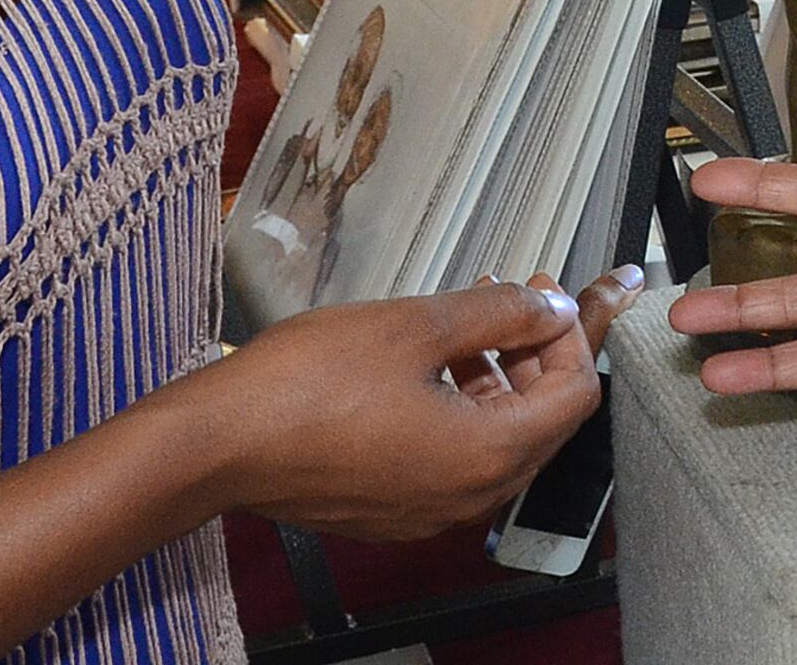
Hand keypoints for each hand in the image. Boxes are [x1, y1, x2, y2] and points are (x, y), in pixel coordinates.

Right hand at [195, 270, 639, 538]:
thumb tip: (552, 305)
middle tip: (521, 293)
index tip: (558, 289)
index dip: (575, 331)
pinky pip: (451, 456)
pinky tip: (429, 362)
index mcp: (488, 455)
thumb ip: (501, 314)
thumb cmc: (308, 384)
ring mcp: (430, 508)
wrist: (220, 443)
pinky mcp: (393, 508)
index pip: (575, 393)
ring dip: (497, 374)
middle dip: (538, 350)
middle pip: (541, 419)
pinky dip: (459, 406)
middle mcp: (469, 496)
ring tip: (471, 317)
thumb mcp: (417, 325)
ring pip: (494, 437)